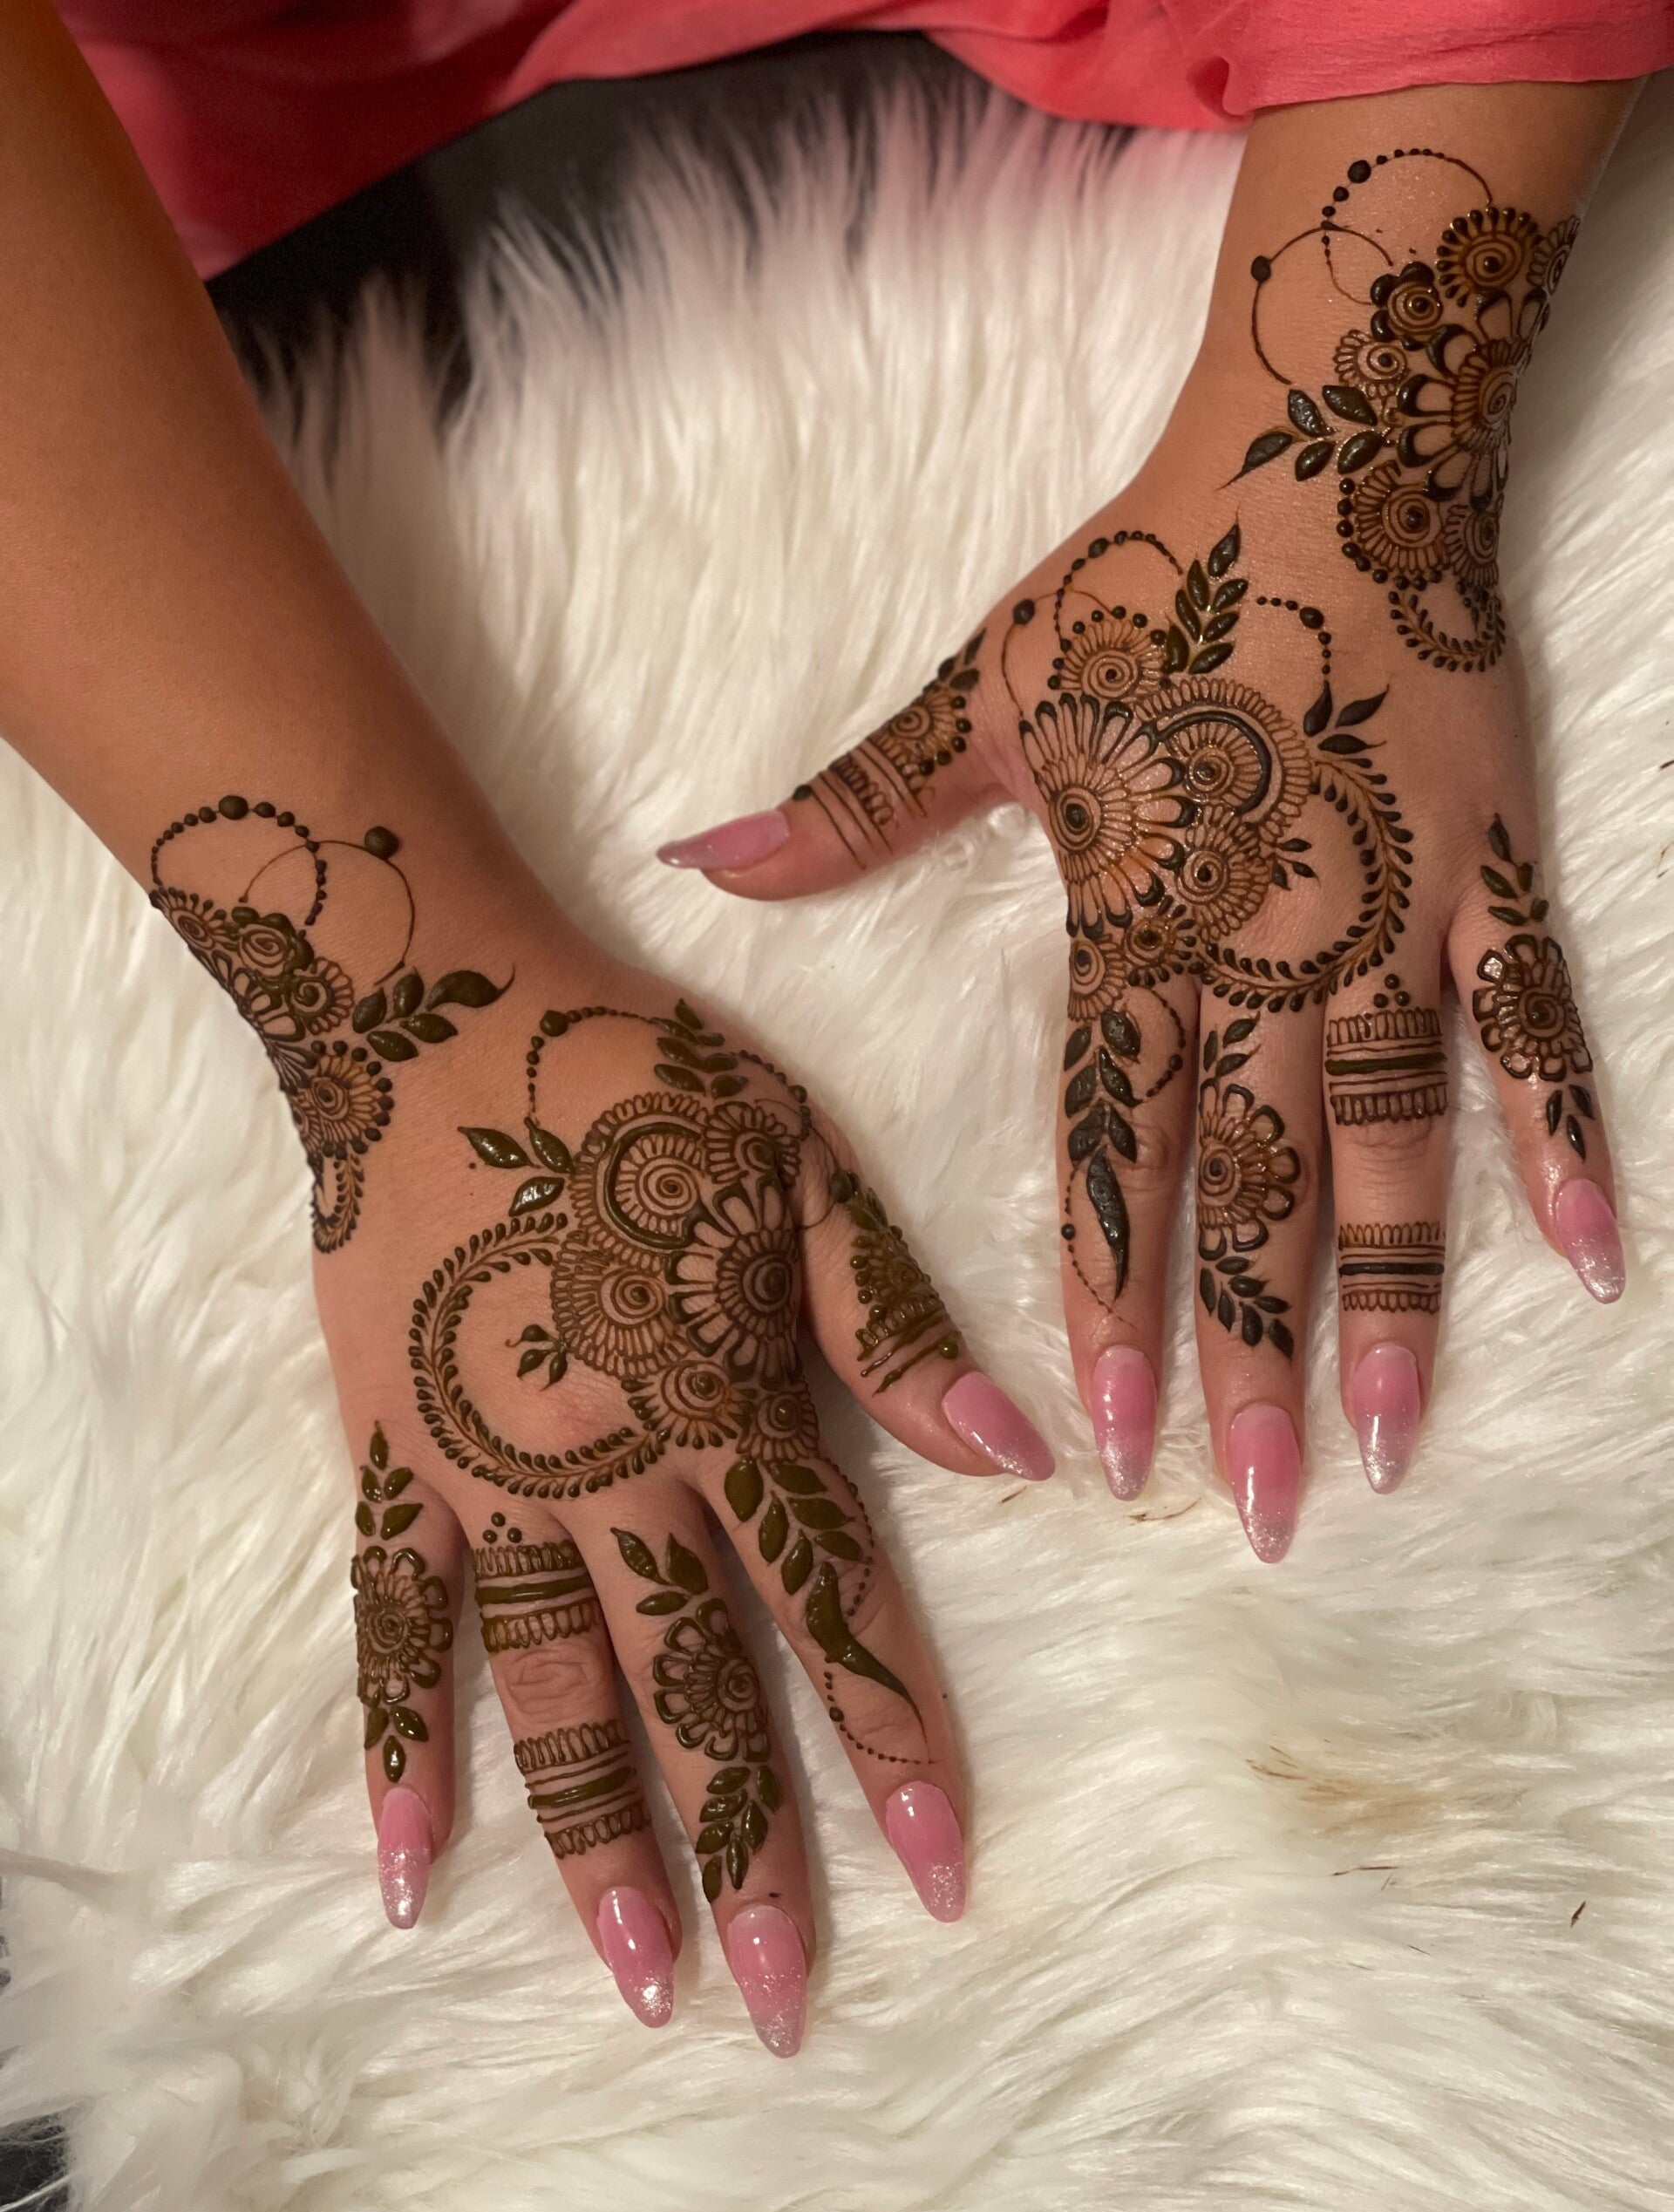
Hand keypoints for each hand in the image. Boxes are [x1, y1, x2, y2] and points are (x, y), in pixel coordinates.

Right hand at [147, 793, 1049, 2053]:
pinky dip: (399, 1739)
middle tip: (783, 1989)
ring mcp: (494, 1478)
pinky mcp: (393, 1460)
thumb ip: (891, 1319)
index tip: (944, 1860)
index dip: (891, 1731)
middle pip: (695, 1679)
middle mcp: (616, 1469)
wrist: (437, 1018)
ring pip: (556, 1683)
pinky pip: (393, 1620)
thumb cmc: (632, 1079)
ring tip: (638, 1970)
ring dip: (600, 1834)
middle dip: (752, 1837)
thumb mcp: (795, 1162)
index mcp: (728, 1397)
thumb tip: (1025, 1457)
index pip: (830, 1595)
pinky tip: (410, 1864)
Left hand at [662, 146, 1624, 1559]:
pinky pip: (1533, 1031)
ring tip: (1390, 1443)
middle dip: (1249, 1352)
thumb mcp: (982, 691)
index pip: (1117, 1149)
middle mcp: (1261, 955)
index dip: (1112, 1296)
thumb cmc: (1148, 586)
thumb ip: (856, 803)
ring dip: (1392, 1301)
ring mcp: (1387, 924)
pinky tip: (1587, 1268)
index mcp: (1135, 929)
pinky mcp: (1485, 877)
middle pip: (1253, 1187)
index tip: (1111, 1438)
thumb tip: (700, 854)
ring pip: (1389, 1145)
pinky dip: (1564, 1143)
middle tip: (1256, 1506)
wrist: (1323, 460)